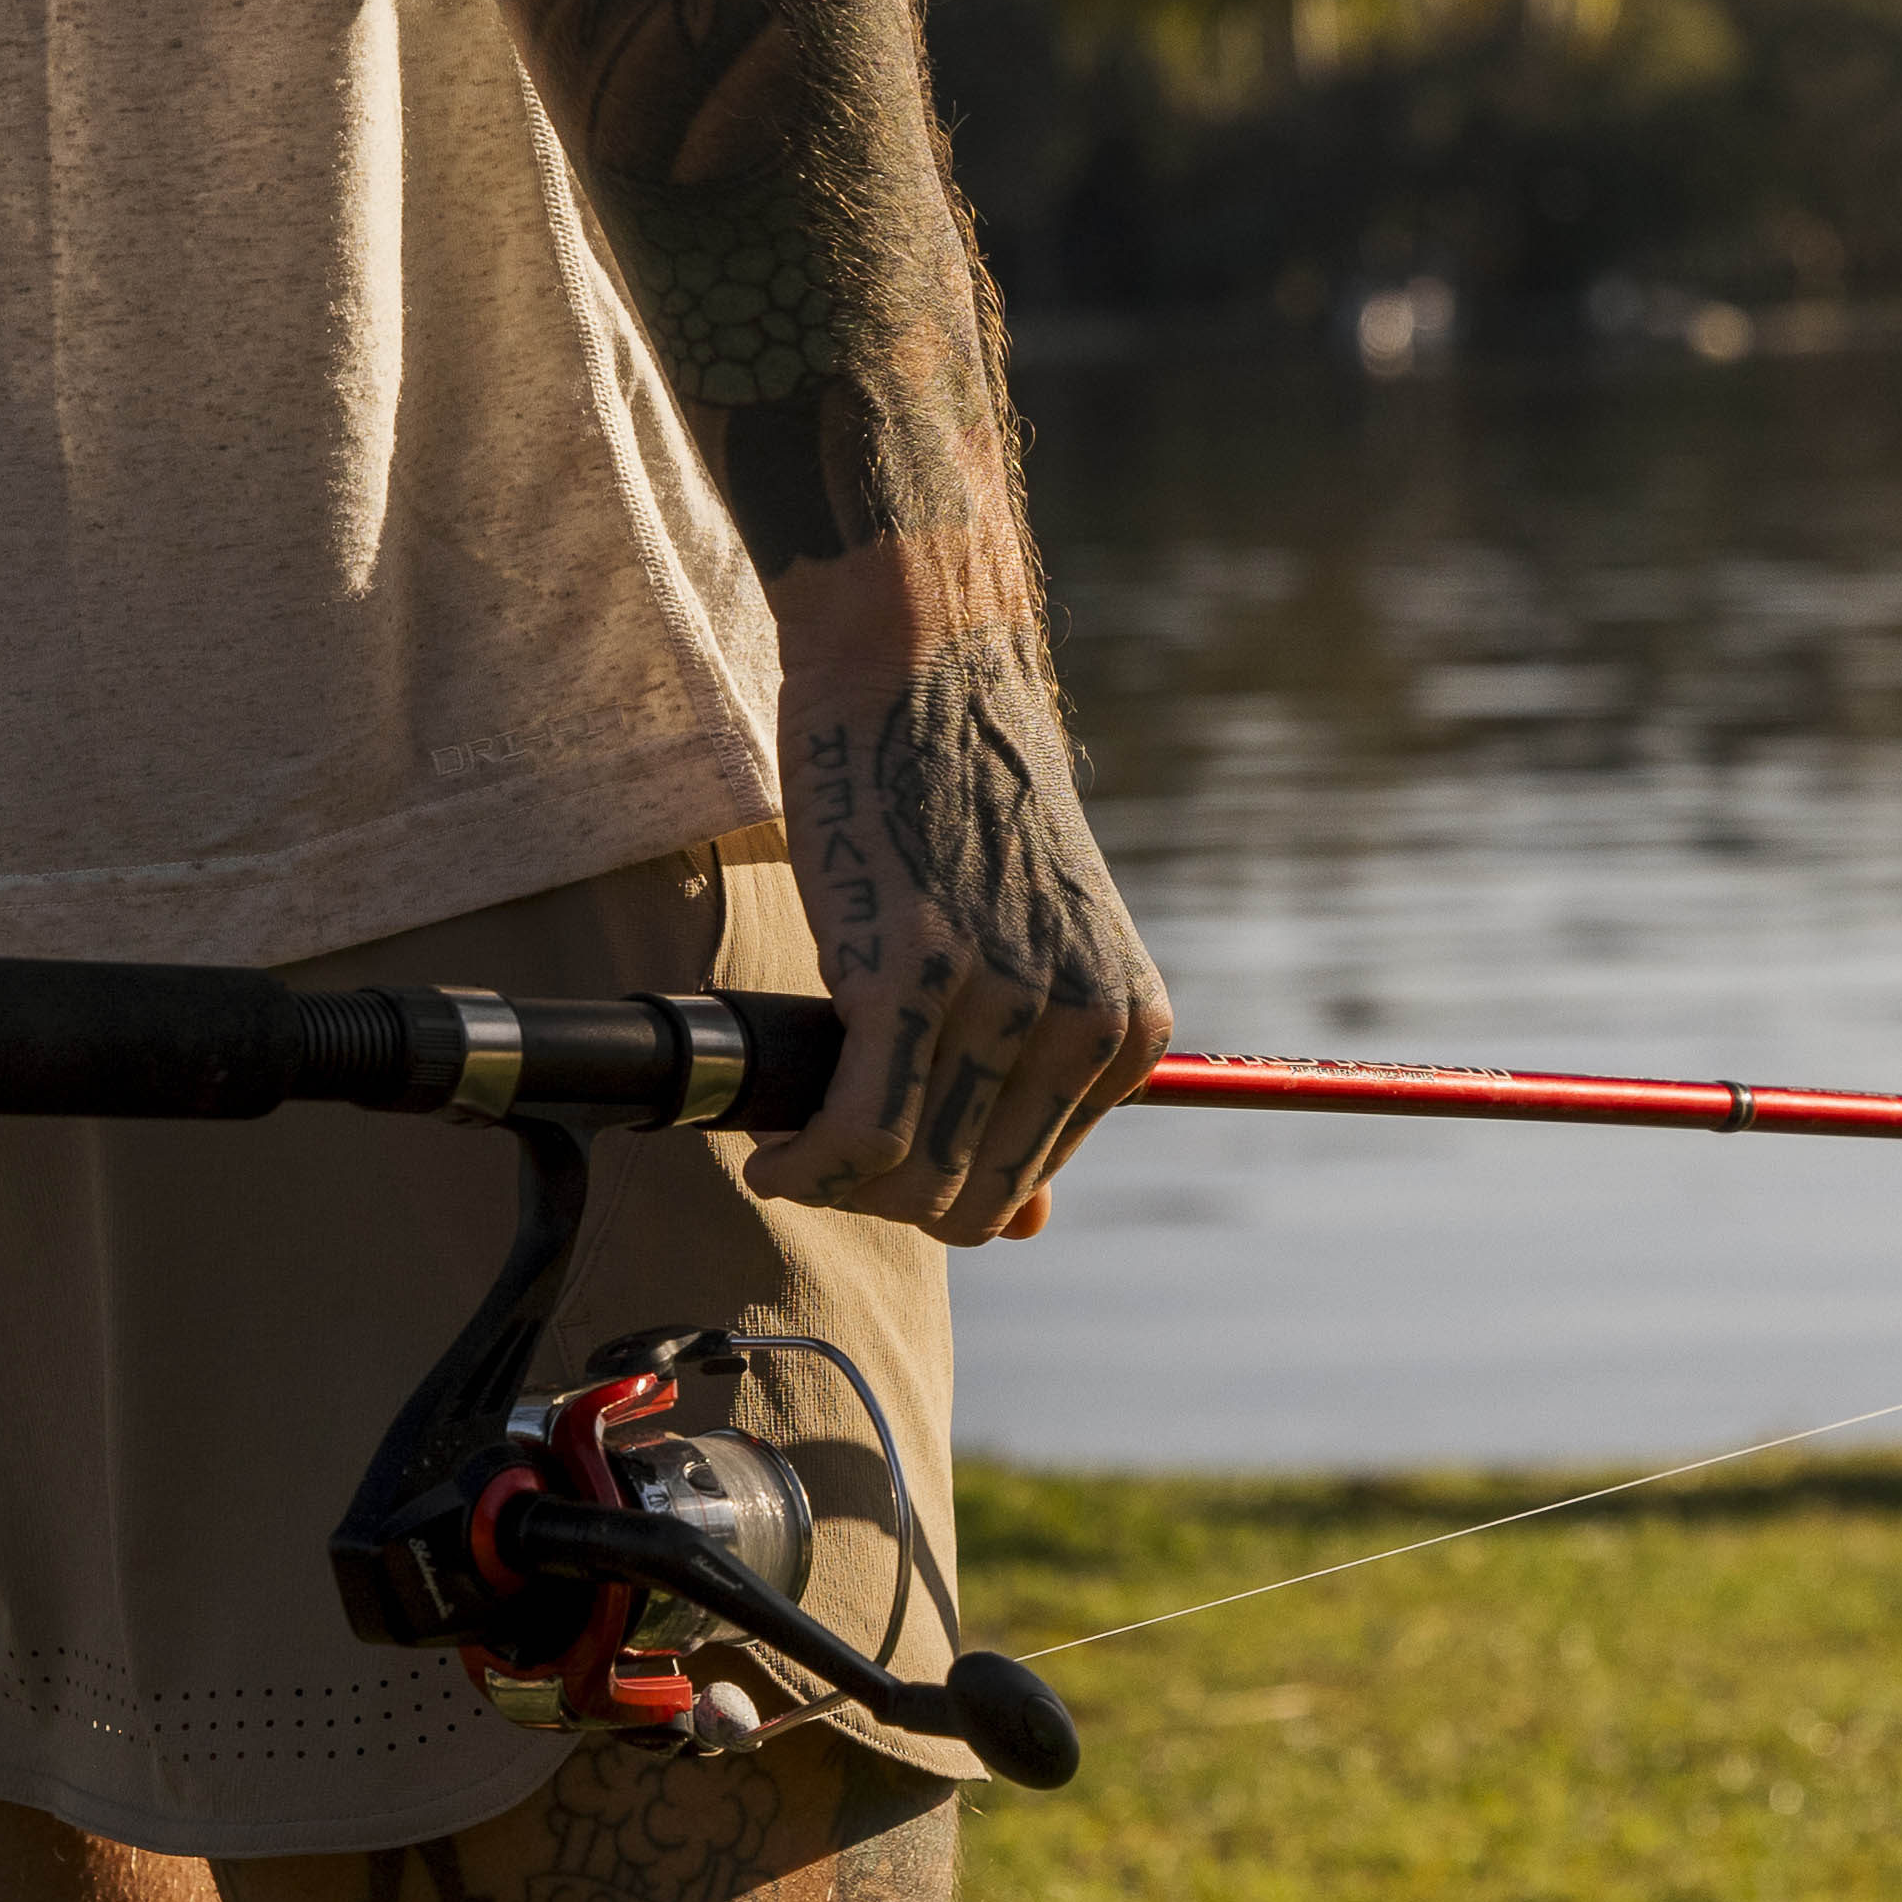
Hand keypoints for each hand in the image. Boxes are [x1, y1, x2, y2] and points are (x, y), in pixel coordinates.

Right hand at [755, 602, 1166, 1243]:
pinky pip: (859, 1137)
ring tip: (791, 1146)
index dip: (936, 1188)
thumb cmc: (958, 812)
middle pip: (971, 1205)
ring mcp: (1003, 1001)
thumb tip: (1025, 1227)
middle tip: (820, 1151)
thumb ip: (1036, 1087)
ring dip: (835, 1189)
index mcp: (1128, 1030)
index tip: (872, 1150)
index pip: (1024, 1186)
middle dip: (884, 1202)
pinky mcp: (912, 975)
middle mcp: (1082, 1023)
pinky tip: (773, 1151)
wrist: (921, 675)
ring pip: (912, 1185)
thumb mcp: (1035, 955)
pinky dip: (804, 1167)